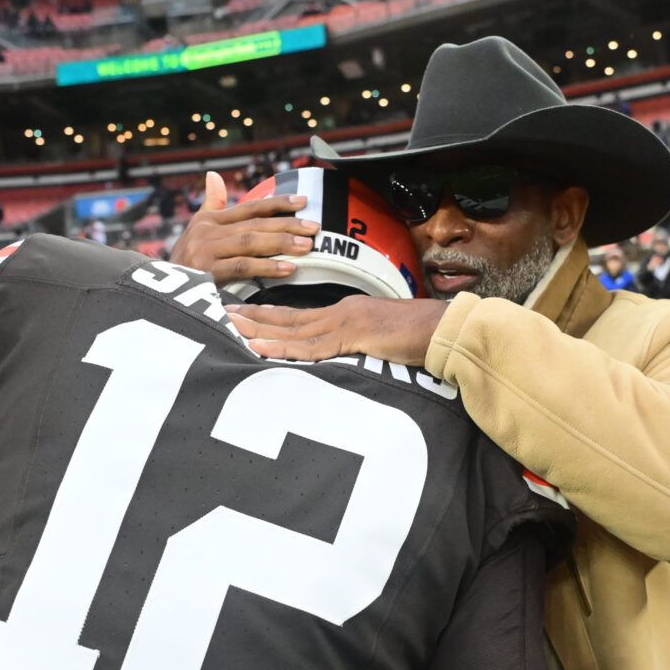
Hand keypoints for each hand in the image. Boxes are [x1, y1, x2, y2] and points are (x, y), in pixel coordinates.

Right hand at [170, 171, 318, 285]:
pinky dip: (267, 268)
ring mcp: (205, 250)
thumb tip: (214, 176)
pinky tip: (289, 268)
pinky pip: (242, 267)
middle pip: (254, 224)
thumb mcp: (196, 230)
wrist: (158, 289)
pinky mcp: (205, 272)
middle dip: (287, 225)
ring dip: (281, 243)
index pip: (250, 208)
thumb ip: (210, 204)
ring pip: (250, 242)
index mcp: (210, 219)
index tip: (303, 201)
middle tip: (314, 228)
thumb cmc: (185, 260)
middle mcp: (207, 230)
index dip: (277, 204)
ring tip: (307, 246)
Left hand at [227, 295, 449, 364]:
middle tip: (220, 313)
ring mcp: (346, 323)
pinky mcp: (353, 337)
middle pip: (288, 317)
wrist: (449, 330)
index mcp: (349, 314)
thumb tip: (356, 356)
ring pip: (291, 328)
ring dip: (257, 329)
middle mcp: (341, 313)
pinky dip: (280, 347)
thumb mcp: (389, 342)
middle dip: (252, 317)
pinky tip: (257, 348)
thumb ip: (367, 346)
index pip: (301, 316)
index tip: (244, 315)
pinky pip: (309, 346)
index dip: (270, 316)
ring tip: (227, 327)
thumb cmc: (426, 339)